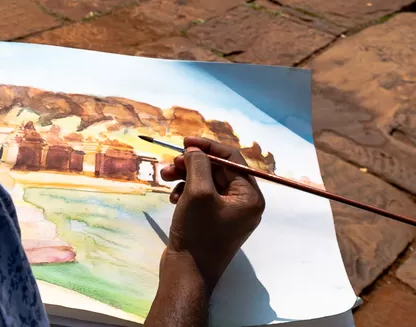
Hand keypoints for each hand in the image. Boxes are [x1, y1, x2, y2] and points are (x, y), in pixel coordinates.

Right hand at [161, 136, 264, 289]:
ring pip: (206, 182)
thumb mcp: (198, 192)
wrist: (187, 274)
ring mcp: (228, 214)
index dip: (208, 146)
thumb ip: (199, 164)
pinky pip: (201, 197)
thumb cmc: (198, 233)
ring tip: (165, 178)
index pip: (232, 159)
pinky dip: (186, 192)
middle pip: (218, 170)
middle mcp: (243, 204)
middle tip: (171, 162)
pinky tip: (173, 198)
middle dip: (192, 163)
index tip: (185, 142)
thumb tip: (195, 151)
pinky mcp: (213, 222)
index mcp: (250, 196)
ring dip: (185, 177)